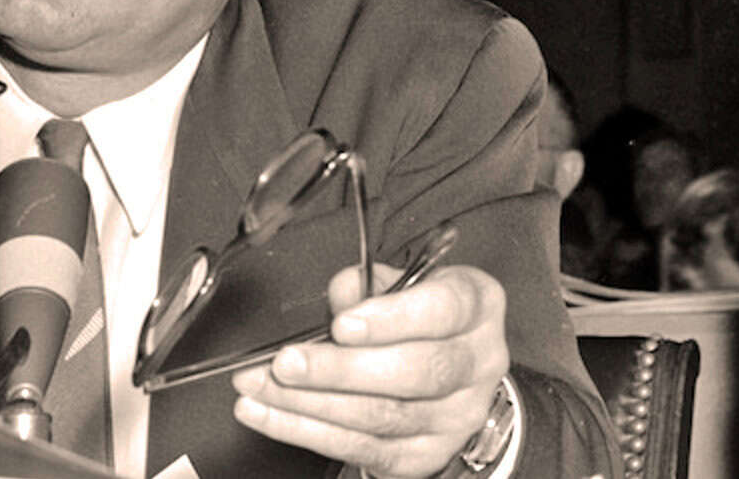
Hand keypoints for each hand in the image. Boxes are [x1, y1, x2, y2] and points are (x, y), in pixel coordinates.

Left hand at [230, 262, 510, 477]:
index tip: (341, 325)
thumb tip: (340, 297)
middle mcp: (478, 363)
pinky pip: (364, 449)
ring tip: (261, 389)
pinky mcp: (425, 454)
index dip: (392, 319)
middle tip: (286, 363)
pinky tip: (271, 416)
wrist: (450, 377)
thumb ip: (368, 285)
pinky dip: (308, 433)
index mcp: (477, 307)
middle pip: (416, 372)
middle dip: (341, 370)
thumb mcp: (403, 284)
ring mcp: (456, 416)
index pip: (443, 311)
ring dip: (311, 404)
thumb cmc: (421, 319)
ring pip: (384, 416)